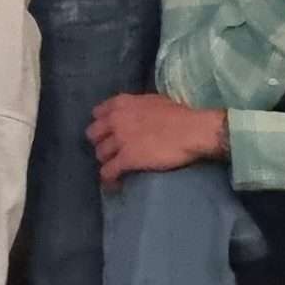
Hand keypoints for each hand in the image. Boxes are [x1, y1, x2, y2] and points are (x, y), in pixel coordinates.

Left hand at [89, 93, 225, 186]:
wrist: (191, 130)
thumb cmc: (179, 115)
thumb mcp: (152, 101)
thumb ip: (136, 106)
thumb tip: (135, 113)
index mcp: (121, 103)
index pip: (97, 113)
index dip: (103, 124)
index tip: (108, 132)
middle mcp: (114, 120)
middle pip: (93, 134)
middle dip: (101, 142)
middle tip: (112, 150)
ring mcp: (119, 140)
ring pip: (99, 154)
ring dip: (107, 161)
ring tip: (116, 168)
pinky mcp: (126, 159)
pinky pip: (108, 172)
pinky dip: (109, 179)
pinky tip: (114, 183)